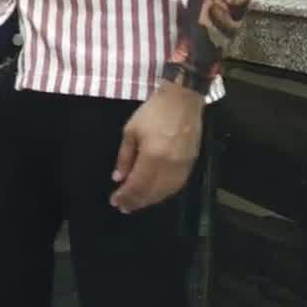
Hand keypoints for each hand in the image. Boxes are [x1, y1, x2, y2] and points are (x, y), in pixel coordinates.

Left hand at [110, 81, 202, 213]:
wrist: (182, 100)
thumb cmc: (153, 112)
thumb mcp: (131, 131)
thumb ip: (124, 157)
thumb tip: (118, 178)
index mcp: (152, 156)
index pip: (137, 184)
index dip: (125, 195)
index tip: (115, 201)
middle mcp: (169, 165)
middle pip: (151, 192)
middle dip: (136, 201)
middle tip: (124, 207)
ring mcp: (182, 166)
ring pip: (165, 192)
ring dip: (150, 200)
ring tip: (137, 203)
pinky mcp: (191, 163)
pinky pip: (177, 186)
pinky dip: (165, 193)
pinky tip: (155, 195)